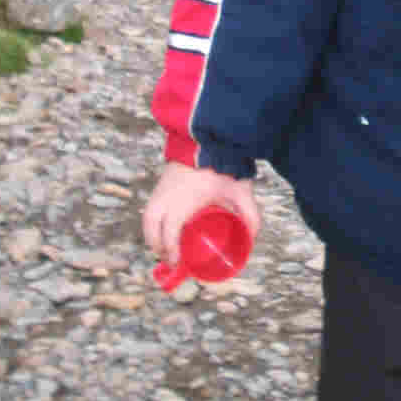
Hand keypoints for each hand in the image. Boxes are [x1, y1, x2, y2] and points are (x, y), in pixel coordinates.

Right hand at [142, 160, 260, 264]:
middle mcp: (167, 195)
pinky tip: (160, 229)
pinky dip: (152, 222)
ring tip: (164, 248)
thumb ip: (251, 214)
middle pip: (152, 227)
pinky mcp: (161, 181)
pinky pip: (149, 207)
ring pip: (147, 217)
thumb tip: (253, 237)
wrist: (209, 138)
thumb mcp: (240, 191)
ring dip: (152, 235)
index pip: (169, 232)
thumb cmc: (224, 166)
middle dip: (158, 246)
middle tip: (171, 259)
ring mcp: (161, 187)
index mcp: (183, 200)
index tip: (177, 263)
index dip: (171, 251)